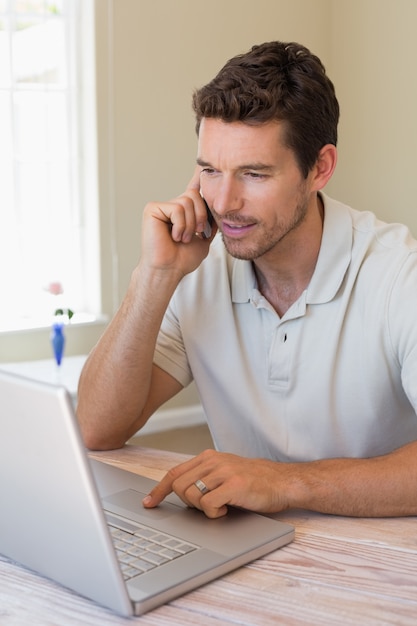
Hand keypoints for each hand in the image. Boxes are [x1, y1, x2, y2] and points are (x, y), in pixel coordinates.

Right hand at [141, 167, 216, 278]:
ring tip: (182, 238)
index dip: (199, 177)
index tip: (204, 163)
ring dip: (190, 224)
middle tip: (195, 233)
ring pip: (187, 202)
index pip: (193, 190)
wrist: (169, 270)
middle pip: (194, 195)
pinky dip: (180, 225)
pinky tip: (174, 235)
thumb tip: (219, 208)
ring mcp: (161, 207)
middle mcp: (172, 206)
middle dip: (200, 216)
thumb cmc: (183, 259)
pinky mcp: (153, 209)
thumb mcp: (204, 239)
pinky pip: (177, 208)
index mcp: (183, 212)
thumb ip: (210, 223)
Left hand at [142, 449, 289, 517]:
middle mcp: (214, 461)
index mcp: (208, 458)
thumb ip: (204, 477)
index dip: (159, 489)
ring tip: (220, 506)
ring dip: (202, 508)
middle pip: (180, 486)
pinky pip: (208, 504)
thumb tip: (180, 493)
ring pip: (192, 495)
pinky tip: (226, 510)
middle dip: (187, 503)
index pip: (175, 473)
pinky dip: (214, 513)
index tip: (149, 503)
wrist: (282, 482)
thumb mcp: (224, 473)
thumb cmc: (254, 482)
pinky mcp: (234, 484)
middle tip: (206, 507)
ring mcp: (224, 471)